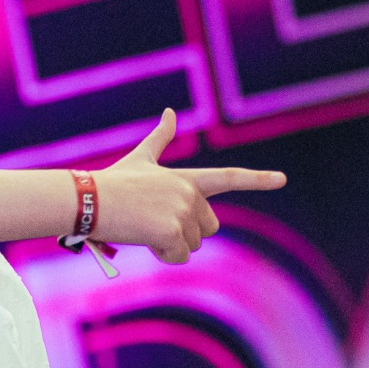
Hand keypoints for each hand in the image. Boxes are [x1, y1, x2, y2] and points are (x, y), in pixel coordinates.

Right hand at [93, 109, 285, 263]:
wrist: (87, 198)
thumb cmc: (111, 182)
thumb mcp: (140, 158)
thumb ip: (160, 138)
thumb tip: (170, 111)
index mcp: (186, 178)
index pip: (228, 178)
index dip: (257, 179)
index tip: (281, 179)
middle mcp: (190, 192)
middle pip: (208, 229)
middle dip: (185, 233)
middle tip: (152, 222)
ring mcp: (183, 211)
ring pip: (191, 246)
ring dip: (169, 244)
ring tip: (142, 226)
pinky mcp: (173, 230)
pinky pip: (178, 256)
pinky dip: (160, 254)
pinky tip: (140, 236)